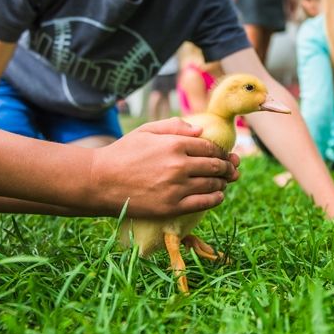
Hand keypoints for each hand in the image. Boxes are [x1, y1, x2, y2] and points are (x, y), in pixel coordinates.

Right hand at [88, 118, 239, 218]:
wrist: (100, 182)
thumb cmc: (123, 153)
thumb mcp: (146, 131)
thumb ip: (174, 127)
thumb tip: (200, 130)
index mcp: (174, 144)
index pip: (209, 147)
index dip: (221, 151)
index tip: (224, 154)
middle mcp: (178, 165)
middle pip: (215, 165)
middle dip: (228, 167)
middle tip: (232, 168)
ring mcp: (176, 188)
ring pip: (212, 184)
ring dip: (223, 182)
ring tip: (226, 181)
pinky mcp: (171, 207)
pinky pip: (203, 203)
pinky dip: (216, 198)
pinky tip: (218, 195)